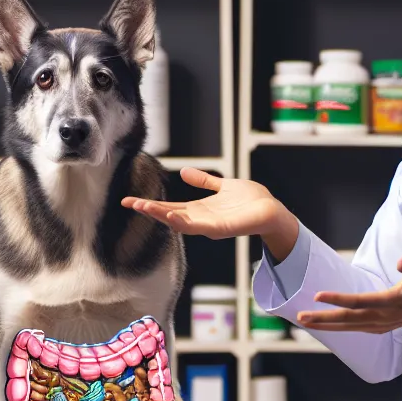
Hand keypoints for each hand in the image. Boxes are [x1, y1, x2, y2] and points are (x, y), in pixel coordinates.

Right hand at [121, 168, 297, 250]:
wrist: (272, 210)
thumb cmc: (250, 200)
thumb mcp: (222, 187)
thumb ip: (204, 182)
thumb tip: (184, 172)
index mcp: (200, 210)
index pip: (170, 208)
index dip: (151, 205)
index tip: (130, 200)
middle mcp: (202, 220)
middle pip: (170, 216)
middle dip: (150, 210)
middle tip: (128, 203)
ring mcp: (210, 225)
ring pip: (181, 222)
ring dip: (162, 215)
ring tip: (144, 207)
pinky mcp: (222, 228)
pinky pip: (200, 226)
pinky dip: (185, 222)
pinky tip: (172, 216)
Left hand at [295, 257, 401, 334]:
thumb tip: (401, 261)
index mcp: (393, 302)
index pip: (360, 302)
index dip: (338, 299)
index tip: (317, 295)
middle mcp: (384, 317)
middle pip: (349, 319)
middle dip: (323, 319)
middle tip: (300, 317)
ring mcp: (382, 324)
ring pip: (349, 327)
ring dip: (326, 326)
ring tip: (304, 322)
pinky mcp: (381, 327)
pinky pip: (355, 328)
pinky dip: (338, 328)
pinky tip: (324, 326)